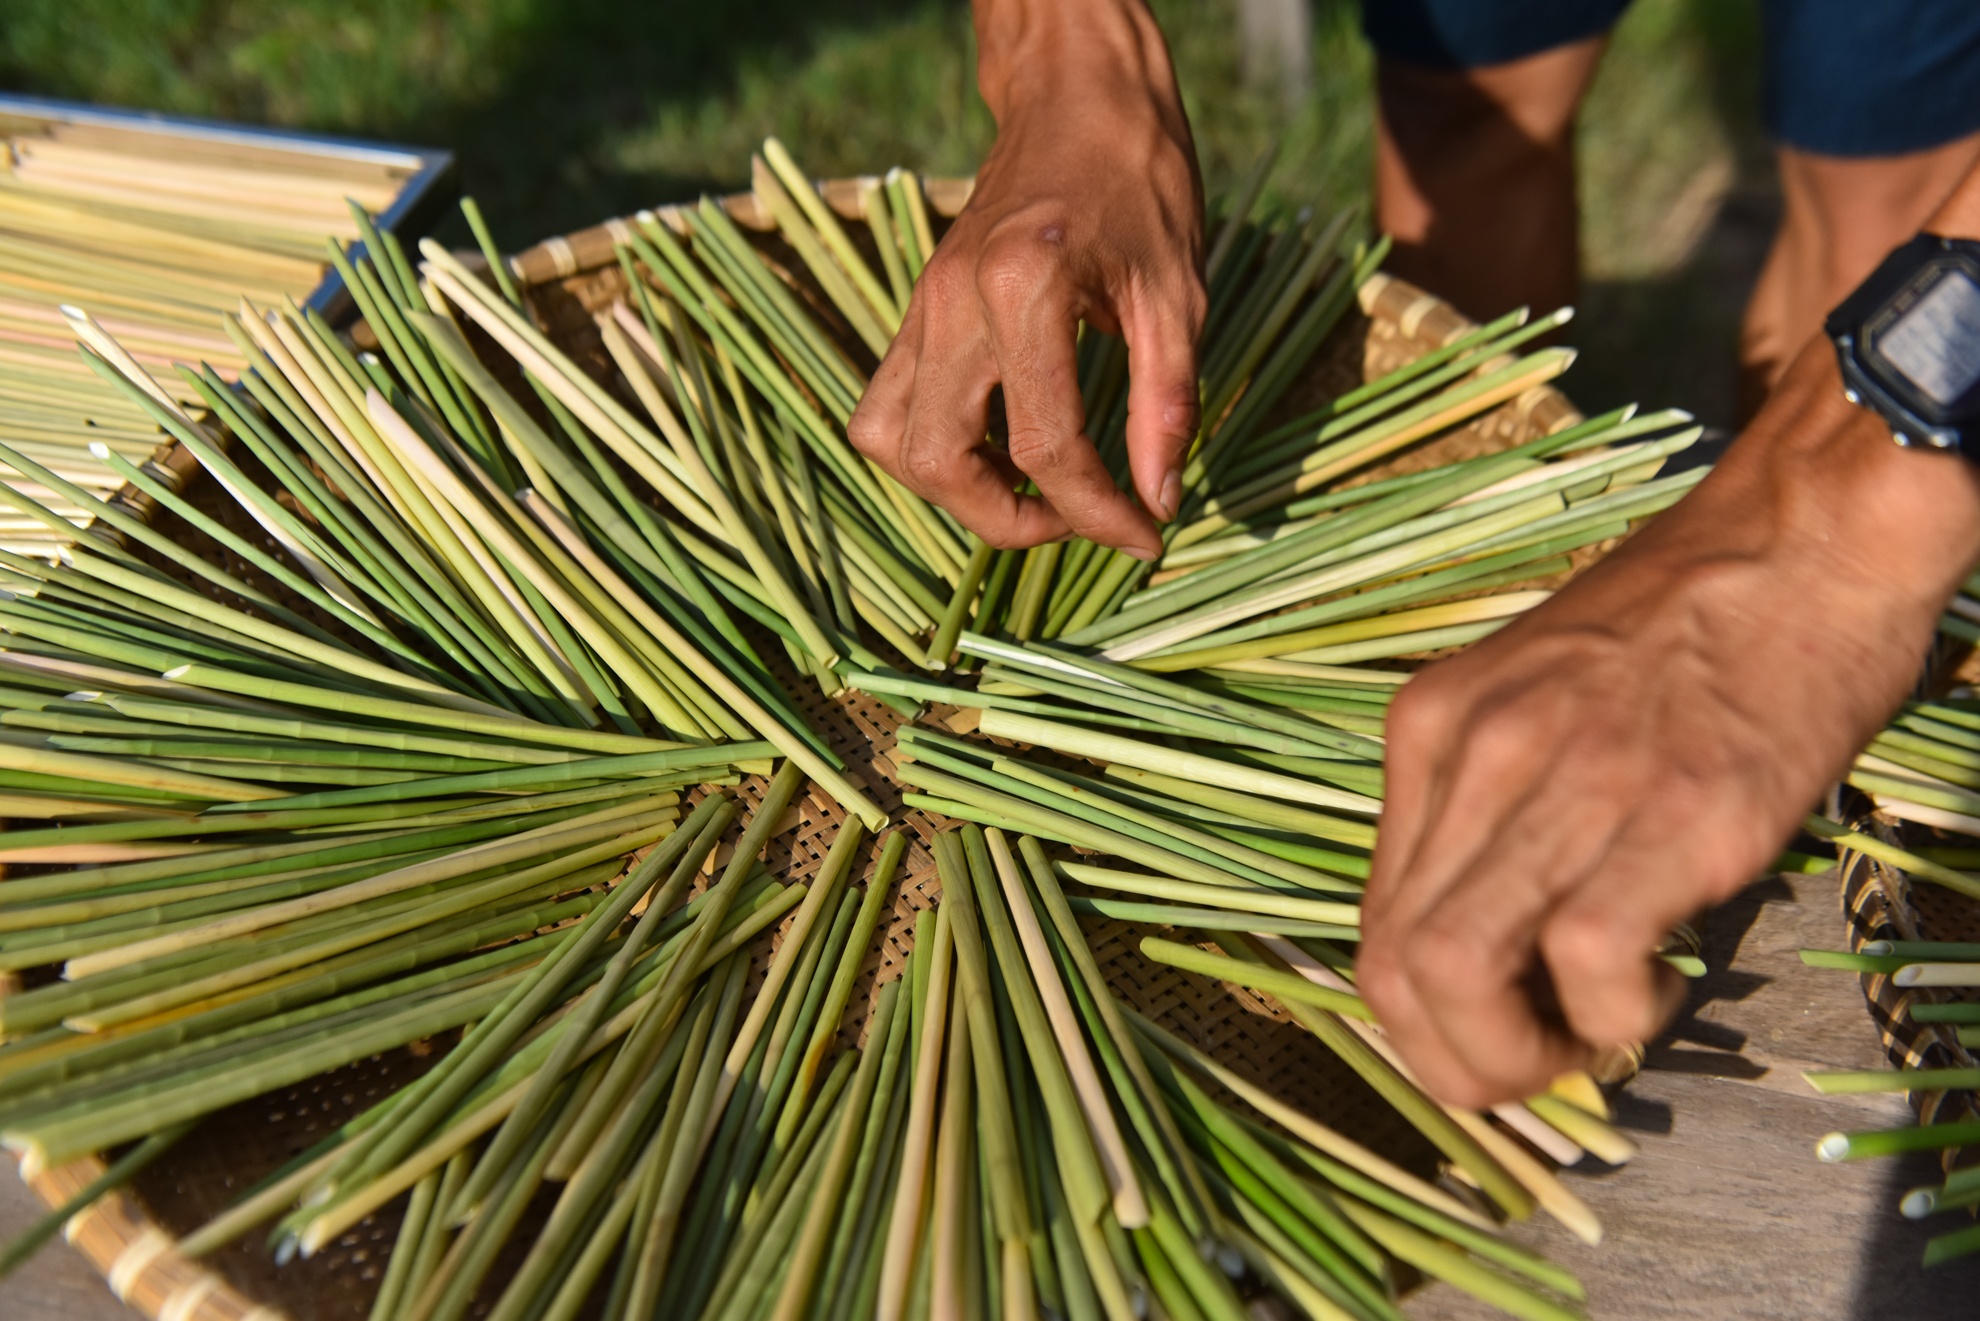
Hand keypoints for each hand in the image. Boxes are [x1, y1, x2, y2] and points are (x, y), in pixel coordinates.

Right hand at [847, 0, 1204, 558]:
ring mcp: (921, 306)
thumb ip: (1166, 404)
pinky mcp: (914, 311)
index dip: (1099, 512)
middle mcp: (953, 302)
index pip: (1047, 446)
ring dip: (954, 491)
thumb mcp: (1178, 293)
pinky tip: (997, 448)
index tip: (1145, 533)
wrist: (1077, 96)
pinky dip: (931, 449)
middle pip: (940, 462)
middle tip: (1079, 519)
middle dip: (1010, 519)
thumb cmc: (1138, 181)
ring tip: (1030, 492)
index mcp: (1024, 289)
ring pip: (890, 442)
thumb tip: (1157, 500)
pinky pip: (886, 405)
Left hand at [1357, 341, 1979, 1108]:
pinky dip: (1617, 1011)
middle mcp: (1475, 752)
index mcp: (1430, 728)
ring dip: (1522, 1055)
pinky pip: (1586, 958)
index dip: (1426, 1020)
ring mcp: (1568, 777)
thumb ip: (1492, 804)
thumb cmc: (1685, 625)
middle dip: (1458, 1061)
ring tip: (1596, 1033)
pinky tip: (1666, 984)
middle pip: (1395, 970)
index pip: (1374, 926)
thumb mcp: (1535, 697)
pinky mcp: (1674, 808)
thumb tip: (1488, 945)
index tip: (1501, 1029)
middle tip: (1541, 1061)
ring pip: (1456, 971)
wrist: (1808, 537)